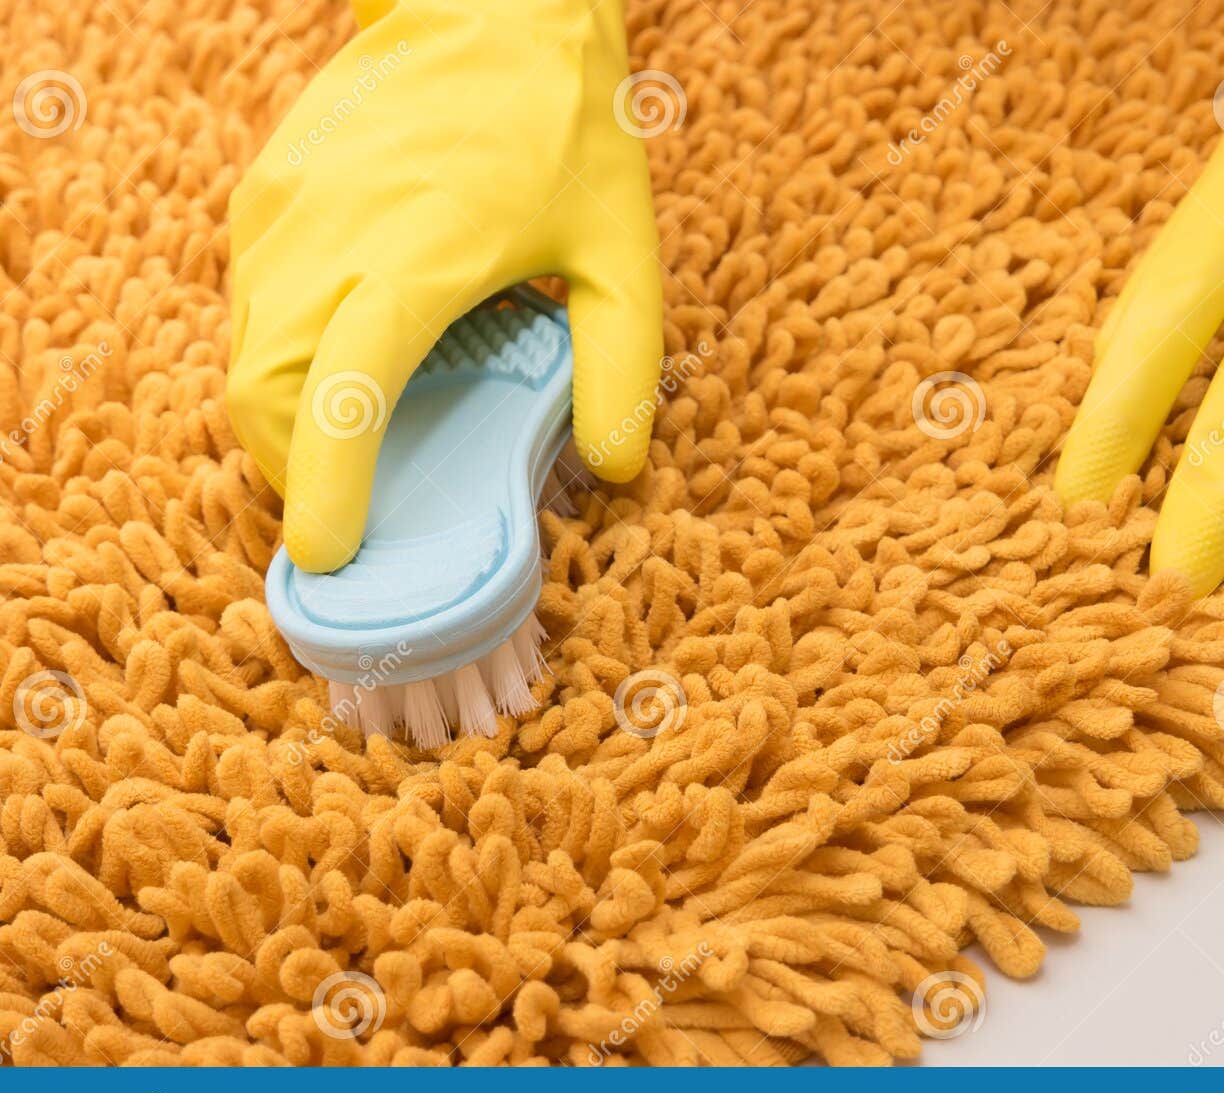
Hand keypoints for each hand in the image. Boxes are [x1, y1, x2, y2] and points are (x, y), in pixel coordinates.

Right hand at [226, 0, 661, 572]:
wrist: (488, 5)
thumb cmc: (565, 125)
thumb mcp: (625, 249)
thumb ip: (624, 364)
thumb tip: (615, 466)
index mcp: (419, 255)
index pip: (344, 389)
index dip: (325, 481)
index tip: (324, 552)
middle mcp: (330, 234)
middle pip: (261, 390)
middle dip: (291, 468)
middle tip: (352, 509)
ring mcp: (284, 210)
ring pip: (244, 351)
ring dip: (282, 416)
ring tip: (353, 444)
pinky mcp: (267, 192)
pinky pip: (252, 303)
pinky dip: (283, 356)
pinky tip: (350, 359)